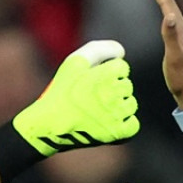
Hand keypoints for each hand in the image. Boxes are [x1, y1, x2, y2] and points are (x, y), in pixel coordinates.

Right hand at [13, 40, 138, 155]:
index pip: (122, 67)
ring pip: (131, 104)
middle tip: (92, 97)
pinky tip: (110, 121)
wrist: (49, 124)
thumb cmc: (61, 90)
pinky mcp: (116, 133)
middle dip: (113, 88)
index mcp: (106, 74)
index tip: (93, 81)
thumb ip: (100, 49)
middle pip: (127, 85)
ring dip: (119, 105)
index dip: (107, 72)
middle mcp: (114, 94)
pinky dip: (124, 123)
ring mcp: (116, 115)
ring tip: (99, 109)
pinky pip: (133, 125)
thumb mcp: (75, 62)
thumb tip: (121, 53)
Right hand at [145, 0, 182, 110]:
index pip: (167, 5)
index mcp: (180, 30)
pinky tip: (167, 16)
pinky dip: (167, 12)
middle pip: (170, 4)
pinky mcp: (180, 45)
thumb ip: (171, 36)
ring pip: (172, 11)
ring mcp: (182, 37)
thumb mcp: (174, 56)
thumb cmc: (181, 77)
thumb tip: (170, 16)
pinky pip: (173, 21)